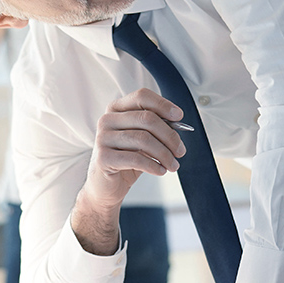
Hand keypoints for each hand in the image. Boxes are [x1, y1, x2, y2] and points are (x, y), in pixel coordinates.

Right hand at [82, 89, 186, 208]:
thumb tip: (178, 125)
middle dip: (169, 136)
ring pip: (143, 139)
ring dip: (164, 154)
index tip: (179, 117)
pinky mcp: (103, 157)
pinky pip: (136, 159)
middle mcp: (107, 119)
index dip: (163, 105)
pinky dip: (154, 165)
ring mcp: (102, 138)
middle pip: (147, 118)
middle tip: (180, 151)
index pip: (142, 96)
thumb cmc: (126, 160)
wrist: (106, 186)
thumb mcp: (142, 140)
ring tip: (173, 165)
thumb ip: (156, 128)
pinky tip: (160, 171)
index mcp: (116, 109)